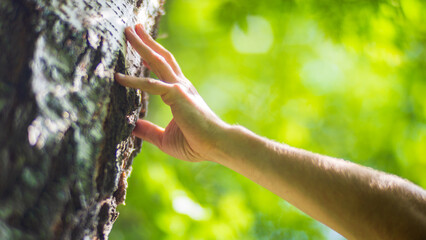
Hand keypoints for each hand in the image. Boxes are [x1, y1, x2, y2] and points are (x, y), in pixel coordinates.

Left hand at [115, 24, 225, 161]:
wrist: (215, 145)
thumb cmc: (195, 144)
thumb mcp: (165, 139)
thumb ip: (148, 131)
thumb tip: (131, 127)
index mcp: (180, 93)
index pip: (165, 70)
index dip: (152, 58)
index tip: (142, 50)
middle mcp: (180, 86)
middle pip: (161, 57)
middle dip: (147, 42)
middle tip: (134, 28)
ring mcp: (179, 88)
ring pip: (157, 61)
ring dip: (142, 46)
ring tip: (129, 31)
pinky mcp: (176, 94)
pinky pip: (151, 84)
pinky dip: (134, 80)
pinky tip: (119, 78)